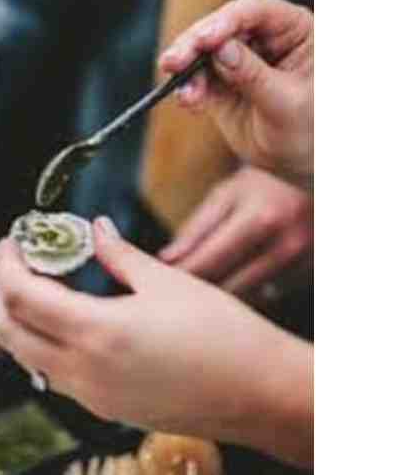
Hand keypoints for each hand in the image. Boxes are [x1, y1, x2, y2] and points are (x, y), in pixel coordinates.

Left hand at [0, 217, 312, 467]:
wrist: (260, 393)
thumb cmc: (224, 337)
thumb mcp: (167, 282)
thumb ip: (120, 255)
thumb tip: (97, 231)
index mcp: (97, 332)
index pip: (21, 295)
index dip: (6, 264)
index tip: (10, 242)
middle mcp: (85, 371)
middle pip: (10, 332)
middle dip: (1, 292)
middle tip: (15, 262)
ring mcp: (93, 396)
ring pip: (28, 358)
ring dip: (20, 320)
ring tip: (38, 287)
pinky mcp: (106, 408)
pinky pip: (54, 375)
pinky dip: (44, 345)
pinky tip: (66, 321)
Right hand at [158, 0, 312, 184]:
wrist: (299, 159)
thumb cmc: (310, 129)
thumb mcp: (286, 103)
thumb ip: (254, 76)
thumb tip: (221, 51)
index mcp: (294, 30)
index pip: (255, 13)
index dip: (226, 22)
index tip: (204, 41)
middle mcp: (265, 38)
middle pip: (222, 28)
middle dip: (194, 45)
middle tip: (173, 63)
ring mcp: (240, 60)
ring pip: (203, 53)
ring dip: (187, 70)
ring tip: (183, 94)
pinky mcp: (221, 83)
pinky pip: (197, 79)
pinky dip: (188, 89)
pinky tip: (188, 101)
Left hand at [158, 166, 312, 293]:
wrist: (316, 178)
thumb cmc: (261, 185)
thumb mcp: (226, 195)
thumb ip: (196, 230)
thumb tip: (165, 261)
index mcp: (261, 219)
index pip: (211, 261)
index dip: (181, 275)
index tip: (159, 282)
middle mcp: (288, 245)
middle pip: (229, 287)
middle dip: (198, 291)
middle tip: (174, 291)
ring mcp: (304, 265)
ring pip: (248, 298)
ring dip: (220, 297)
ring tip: (199, 289)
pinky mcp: (312, 277)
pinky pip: (268, 297)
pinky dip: (246, 294)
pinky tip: (232, 285)